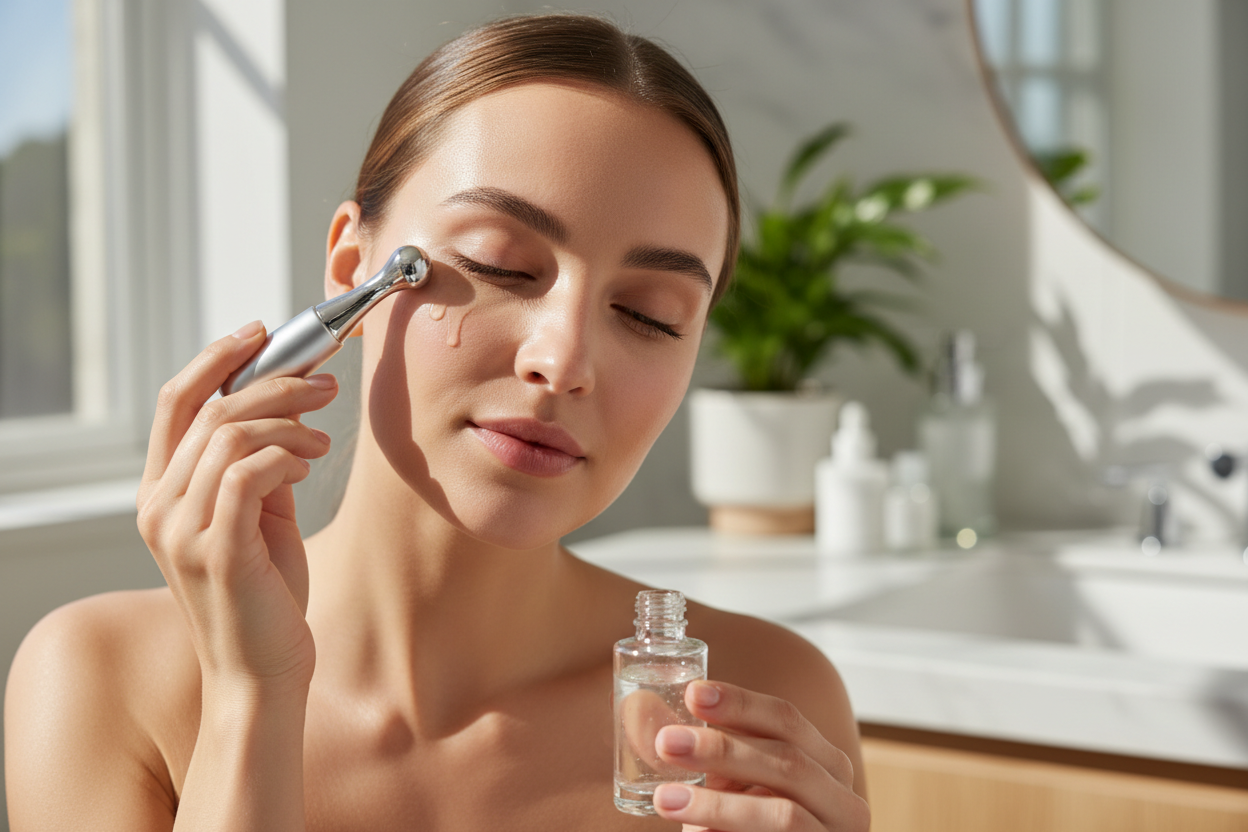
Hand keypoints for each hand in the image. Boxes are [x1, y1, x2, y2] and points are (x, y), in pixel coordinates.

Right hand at [136, 321, 337, 696]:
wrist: (264, 670)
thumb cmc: (265, 593)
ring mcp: (183, 529)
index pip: (176, 401)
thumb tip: (286, 409)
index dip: (217, 357)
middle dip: (275, 383)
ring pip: (231, 435)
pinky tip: (310, 467)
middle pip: (210, 409)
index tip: (264, 332)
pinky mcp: (218, 551)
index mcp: (162, 492)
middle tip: (324, 385)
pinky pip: (248, 474)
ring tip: (323, 442)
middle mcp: (159, 506)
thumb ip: (258, 465)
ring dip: (290, 423)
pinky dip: (286, 457)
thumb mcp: (258, 516)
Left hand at [651, 680, 868, 831]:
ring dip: (718, 805)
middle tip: (667, 742)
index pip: (786, 719)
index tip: (693, 693)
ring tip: (665, 799)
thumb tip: (641, 708)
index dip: (741, 703)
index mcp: (824, 763)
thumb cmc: (746, 829)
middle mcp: (842, 797)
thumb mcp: (728, 787)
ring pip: (784, 813)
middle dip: (722, 749)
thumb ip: (700, 754)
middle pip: (787, 759)